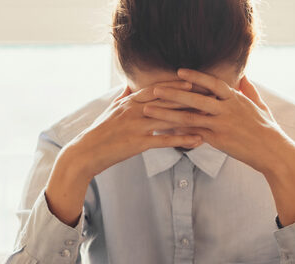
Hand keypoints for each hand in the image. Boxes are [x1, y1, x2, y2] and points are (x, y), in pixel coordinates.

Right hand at [67, 81, 203, 179]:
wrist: (85, 152)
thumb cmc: (99, 132)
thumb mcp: (110, 109)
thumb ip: (122, 96)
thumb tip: (127, 84)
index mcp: (129, 101)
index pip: (156, 89)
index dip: (175, 84)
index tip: (192, 81)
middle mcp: (134, 110)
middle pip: (166, 100)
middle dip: (188, 97)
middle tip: (208, 95)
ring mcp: (136, 126)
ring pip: (168, 118)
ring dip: (190, 117)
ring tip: (209, 117)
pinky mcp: (137, 143)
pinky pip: (164, 140)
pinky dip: (182, 140)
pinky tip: (197, 141)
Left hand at [144, 69, 294, 175]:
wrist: (274, 152)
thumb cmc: (268, 129)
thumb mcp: (261, 105)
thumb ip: (250, 90)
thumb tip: (245, 76)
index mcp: (236, 98)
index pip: (212, 83)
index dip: (195, 76)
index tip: (179, 71)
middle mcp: (227, 109)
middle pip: (195, 97)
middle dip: (173, 93)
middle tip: (154, 89)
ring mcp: (222, 125)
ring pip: (189, 117)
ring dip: (167, 113)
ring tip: (149, 110)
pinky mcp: (219, 140)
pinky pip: (193, 135)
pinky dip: (176, 133)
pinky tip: (162, 132)